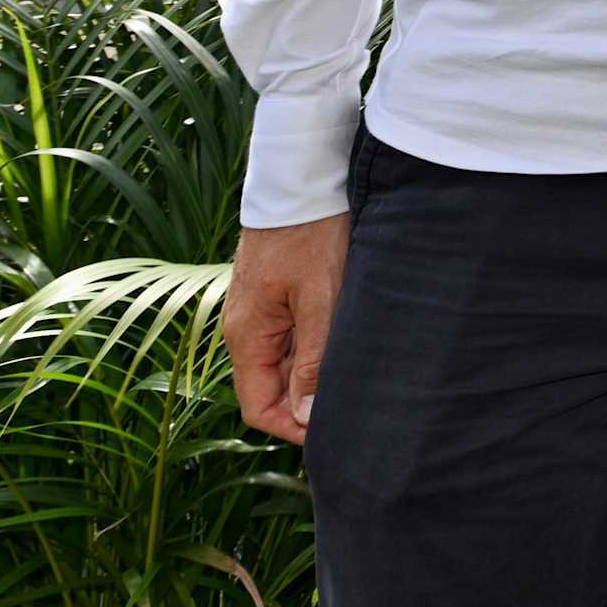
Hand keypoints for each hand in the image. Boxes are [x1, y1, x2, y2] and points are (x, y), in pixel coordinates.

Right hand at [224, 215, 348, 445]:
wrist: (304, 178)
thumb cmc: (311, 234)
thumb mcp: (320, 299)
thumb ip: (313, 359)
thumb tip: (306, 416)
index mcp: (247, 336)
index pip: (259, 407)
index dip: (293, 426)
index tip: (334, 428)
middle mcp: (246, 329)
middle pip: (274, 387)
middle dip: (310, 398)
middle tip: (357, 398)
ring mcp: (261, 311)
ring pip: (287, 361)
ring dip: (317, 369)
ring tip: (359, 366)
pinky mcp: (278, 294)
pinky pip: (295, 334)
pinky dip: (318, 343)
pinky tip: (348, 335)